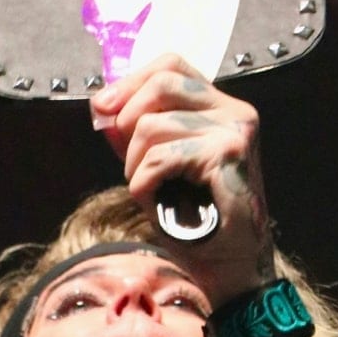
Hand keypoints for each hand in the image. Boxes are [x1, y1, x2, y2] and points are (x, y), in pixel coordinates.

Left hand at [91, 55, 274, 306]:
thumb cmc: (198, 226)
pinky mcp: (228, 154)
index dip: (131, 81)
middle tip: (127, 163)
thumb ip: (135, 135)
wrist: (231, 270)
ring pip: (154, 125)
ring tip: (148, 192)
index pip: (171, 66)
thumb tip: (101, 105)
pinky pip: (162, 157)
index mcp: (222, 108)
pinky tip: (154, 202)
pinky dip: (145, 182)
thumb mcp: (159, 170)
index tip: (102, 107)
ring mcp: (235, 130)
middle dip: (128, 121)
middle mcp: (235, 111)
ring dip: (135, 164)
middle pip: (162, 83)